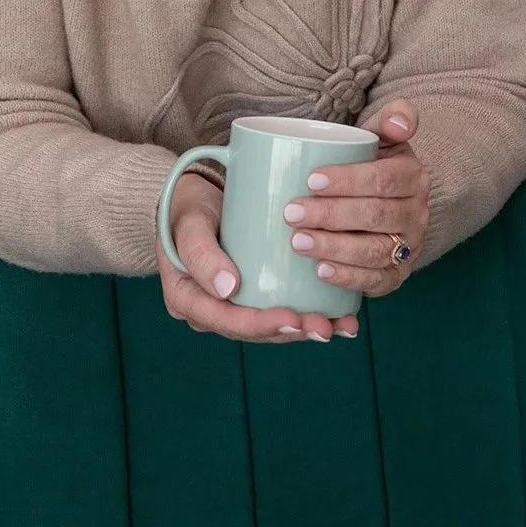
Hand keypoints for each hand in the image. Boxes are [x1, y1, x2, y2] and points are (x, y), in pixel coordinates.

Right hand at [156, 171, 359, 342]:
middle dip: (292, 332)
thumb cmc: (188, 206)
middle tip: (326, 327)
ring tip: (339, 326)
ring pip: (268, 327)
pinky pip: (276, 310)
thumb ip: (200, 252)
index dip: (262, 326)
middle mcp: (208, 310)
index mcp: (186, 299)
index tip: (294, 319)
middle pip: (253, 331)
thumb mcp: (189, 223)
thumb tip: (227, 289)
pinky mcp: (249, 294)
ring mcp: (229, 305)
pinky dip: (306, 316)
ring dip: (304, 329)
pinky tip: (338, 319)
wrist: (192, 195)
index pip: (227, 321)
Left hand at [282, 100, 430, 298]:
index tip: (310, 180)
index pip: (384, 179)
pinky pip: (377, 281)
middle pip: (375, 216)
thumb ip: (391, 119)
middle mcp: (416, 213)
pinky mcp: (396, 274)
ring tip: (298, 241)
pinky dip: (348, 277)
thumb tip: (400, 120)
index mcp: (413, 177)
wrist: (383, 200)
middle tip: (291, 213)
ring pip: (375, 251)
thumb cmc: (370, 164)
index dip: (348, 181)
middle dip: (331, 216)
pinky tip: (320, 270)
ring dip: (334, 248)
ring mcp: (408, 247)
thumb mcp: (380, 136)